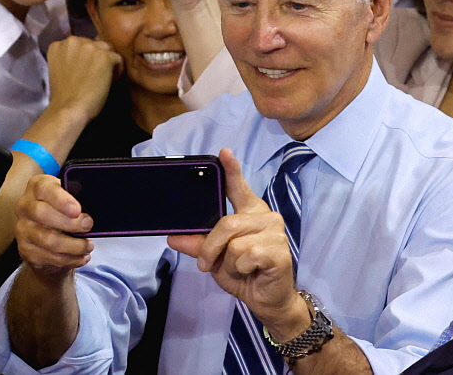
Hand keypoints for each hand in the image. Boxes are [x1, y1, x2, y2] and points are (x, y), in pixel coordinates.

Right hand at [14, 174, 93, 275]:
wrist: (47, 235)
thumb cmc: (62, 211)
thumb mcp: (69, 197)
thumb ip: (77, 197)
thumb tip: (94, 207)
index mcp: (37, 186)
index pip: (44, 189)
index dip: (61, 199)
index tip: (77, 210)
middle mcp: (25, 206)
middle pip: (42, 214)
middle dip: (70, 223)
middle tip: (88, 226)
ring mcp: (22, 229)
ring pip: (47, 240)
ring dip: (73, 246)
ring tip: (87, 246)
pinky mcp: (25, 250)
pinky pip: (48, 257)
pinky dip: (69, 259)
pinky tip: (80, 257)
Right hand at [46, 36, 121, 121]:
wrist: (68, 108)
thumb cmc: (62, 96)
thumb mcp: (60, 69)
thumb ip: (70, 58)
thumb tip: (87, 57)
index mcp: (58, 45)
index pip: (79, 44)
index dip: (84, 58)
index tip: (84, 71)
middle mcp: (72, 41)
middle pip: (93, 44)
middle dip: (96, 58)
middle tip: (95, 76)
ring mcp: (89, 46)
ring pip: (107, 49)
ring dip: (107, 62)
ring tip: (104, 78)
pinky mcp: (104, 56)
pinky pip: (118, 58)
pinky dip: (117, 71)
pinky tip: (110, 83)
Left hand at [169, 149, 302, 336]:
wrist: (265, 299)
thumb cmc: (242, 272)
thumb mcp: (214, 257)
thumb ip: (197, 244)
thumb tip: (172, 237)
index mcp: (249, 211)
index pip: (238, 187)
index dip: (231, 170)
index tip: (223, 153)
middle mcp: (265, 216)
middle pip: (226, 223)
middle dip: (211, 248)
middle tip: (208, 264)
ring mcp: (275, 232)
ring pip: (234, 243)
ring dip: (229, 263)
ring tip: (240, 269)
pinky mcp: (280, 250)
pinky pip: (247, 256)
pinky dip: (241, 269)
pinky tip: (253, 272)